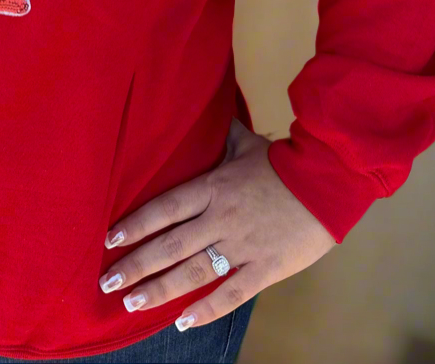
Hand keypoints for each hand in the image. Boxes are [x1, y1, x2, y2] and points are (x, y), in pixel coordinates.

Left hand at [98, 117, 336, 330]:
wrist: (328, 182)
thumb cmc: (285, 162)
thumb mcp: (246, 143)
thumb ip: (220, 137)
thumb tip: (203, 112)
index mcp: (213, 187)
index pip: (164, 208)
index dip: (135, 225)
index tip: (109, 240)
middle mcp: (220, 218)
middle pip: (169, 245)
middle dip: (136, 265)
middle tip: (107, 283)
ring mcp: (241, 245)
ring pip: (192, 272)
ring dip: (159, 290)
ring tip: (130, 303)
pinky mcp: (265, 268)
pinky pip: (231, 293)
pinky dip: (206, 310)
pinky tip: (182, 322)